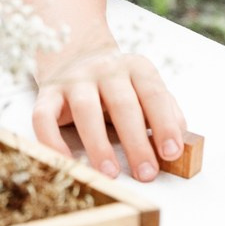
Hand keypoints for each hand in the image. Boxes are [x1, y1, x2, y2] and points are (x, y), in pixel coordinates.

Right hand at [32, 39, 185, 181]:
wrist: (74, 51)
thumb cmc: (118, 84)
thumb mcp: (145, 89)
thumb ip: (165, 111)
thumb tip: (180, 143)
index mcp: (136, 68)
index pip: (154, 95)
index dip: (164, 124)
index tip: (172, 153)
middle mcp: (105, 69)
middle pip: (123, 104)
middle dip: (136, 142)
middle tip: (146, 173)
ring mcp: (74, 80)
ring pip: (85, 110)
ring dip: (98, 144)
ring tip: (110, 173)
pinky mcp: (47, 93)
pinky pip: (43, 116)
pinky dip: (51, 140)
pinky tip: (65, 162)